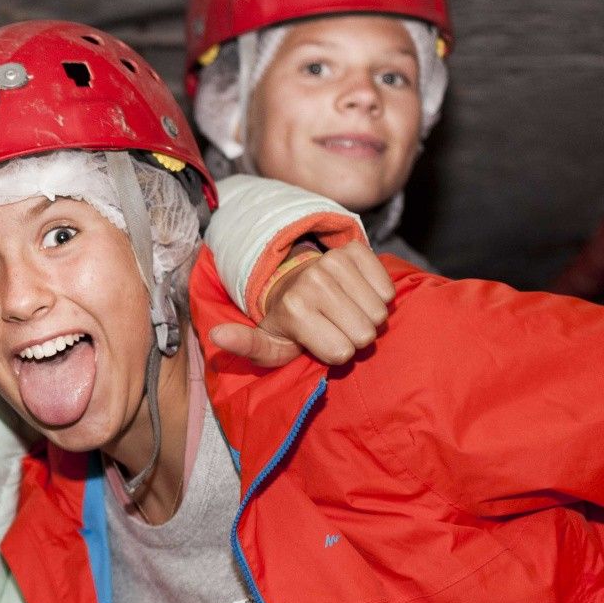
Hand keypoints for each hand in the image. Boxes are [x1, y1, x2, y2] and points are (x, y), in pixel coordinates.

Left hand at [208, 239, 395, 368]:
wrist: (294, 281)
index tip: (319, 340)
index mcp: (293, 309)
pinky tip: (356, 294)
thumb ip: (245, 345)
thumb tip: (217, 336)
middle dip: (353, 337)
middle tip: (334, 326)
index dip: (335, 352)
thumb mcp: (265, 343)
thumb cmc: (286, 323)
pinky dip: (378, 296)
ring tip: (344, 310)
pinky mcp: (355, 249)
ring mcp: (335, 262)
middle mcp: (314, 282)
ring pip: (378, 313)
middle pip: (364, 334)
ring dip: (367, 317)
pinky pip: (387, 289)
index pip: (342, 353)